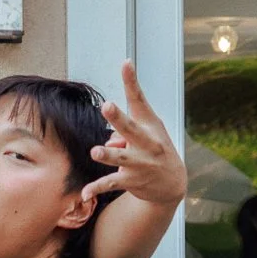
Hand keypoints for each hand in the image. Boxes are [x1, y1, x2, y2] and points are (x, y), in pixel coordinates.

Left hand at [80, 61, 185, 208]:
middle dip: (119, 118)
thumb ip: (122, 132)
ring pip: (120, 158)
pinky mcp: (131, 180)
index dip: (131, 81)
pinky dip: (95, 189)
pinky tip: (83, 195)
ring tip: (95, 151)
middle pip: (130, 128)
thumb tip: (106, 142)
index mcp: (149, 125)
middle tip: (107, 106)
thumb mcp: (146, 135)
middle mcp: (146, 143)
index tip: (125, 63)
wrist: (173, 183)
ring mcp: (139, 162)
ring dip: (107, 155)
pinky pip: (110, 183)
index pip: (139, 99)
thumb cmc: (154, 150)